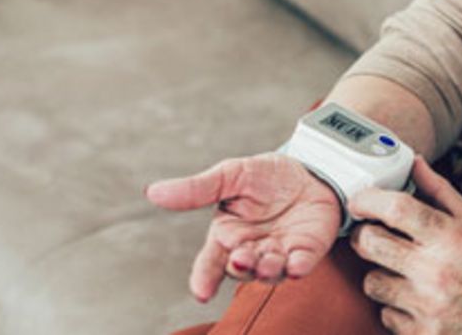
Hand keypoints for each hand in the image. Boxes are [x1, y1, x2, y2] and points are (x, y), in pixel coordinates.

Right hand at [145, 153, 341, 301]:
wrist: (309, 170)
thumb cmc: (264, 176)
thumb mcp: (230, 175)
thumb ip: (197, 189)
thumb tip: (153, 192)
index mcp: (227, 235)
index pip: (210, 262)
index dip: (204, 278)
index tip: (201, 292)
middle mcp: (251, 249)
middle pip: (240, 269)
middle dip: (240, 267)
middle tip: (241, 259)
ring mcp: (279, 253)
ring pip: (269, 272)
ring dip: (267, 270)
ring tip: (267, 260)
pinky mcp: (306, 251)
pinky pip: (301, 265)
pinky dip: (298, 268)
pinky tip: (295, 265)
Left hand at [349, 158, 461, 333]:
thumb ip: (440, 192)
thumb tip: (414, 163)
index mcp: (451, 237)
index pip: (395, 208)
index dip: (368, 200)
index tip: (360, 201)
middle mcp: (436, 271)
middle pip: (369, 243)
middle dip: (365, 236)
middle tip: (374, 236)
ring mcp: (427, 306)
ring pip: (371, 282)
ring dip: (381, 275)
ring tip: (405, 273)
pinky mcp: (421, 334)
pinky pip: (386, 315)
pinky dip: (396, 308)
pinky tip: (417, 301)